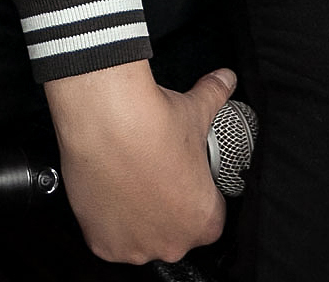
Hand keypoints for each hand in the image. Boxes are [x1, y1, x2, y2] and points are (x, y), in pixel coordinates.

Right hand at [44, 58, 233, 265]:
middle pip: (173, 233)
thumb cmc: (154, 123)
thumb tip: (225, 79)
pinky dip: (107, 220)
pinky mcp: (103, 245)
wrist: (107, 120)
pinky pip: (109, 240)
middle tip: (154, 176)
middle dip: (165, 210)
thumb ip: (217, 95)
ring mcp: (136, 248)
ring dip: (136, 217)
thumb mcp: (196, 109)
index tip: (183, 180)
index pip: (208, 218)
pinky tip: (109, 190)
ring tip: (129, 180)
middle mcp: (172, 243)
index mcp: (203, 221)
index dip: (196, 196)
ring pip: (140, 238)